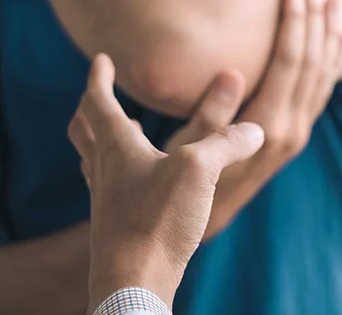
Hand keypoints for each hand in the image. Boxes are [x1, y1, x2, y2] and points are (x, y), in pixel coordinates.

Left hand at [68, 54, 264, 311]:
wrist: (134, 281)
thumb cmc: (158, 221)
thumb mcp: (200, 169)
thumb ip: (228, 143)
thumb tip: (256, 130)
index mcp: (117, 146)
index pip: (98, 101)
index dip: (99, 78)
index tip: (101, 60)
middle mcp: (105, 169)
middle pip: (85, 129)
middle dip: (91, 106)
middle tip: (100, 94)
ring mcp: (107, 198)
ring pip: (94, 158)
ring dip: (101, 138)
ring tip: (122, 132)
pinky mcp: (116, 224)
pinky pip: (109, 186)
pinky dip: (118, 171)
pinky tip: (141, 181)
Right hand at [165, 0, 341, 236]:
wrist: (204, 222)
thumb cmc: (185, 180)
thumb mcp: (189, 147)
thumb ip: (212, 111)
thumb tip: (232, 71)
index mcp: (266, 126)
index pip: (289, 61)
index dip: (294, 21)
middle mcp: (290, 130)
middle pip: (311, 62)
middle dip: (312, 19)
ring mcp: (296, 135)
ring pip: (322, 77)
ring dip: (327, 37)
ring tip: (333, 3)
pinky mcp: (295, 137)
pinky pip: (320, 93)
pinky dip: (329, 64)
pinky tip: (333, 44)